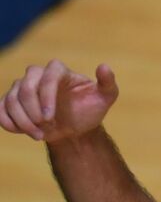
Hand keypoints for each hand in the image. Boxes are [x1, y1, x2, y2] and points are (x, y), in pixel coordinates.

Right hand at [0, 61, 118, 142]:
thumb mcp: (105, 98)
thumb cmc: (90, 110)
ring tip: (39, 135)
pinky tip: (22, 132)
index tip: (50, 117)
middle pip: (24, 86)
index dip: (46, 97)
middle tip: (45, 126)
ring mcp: (21, 88)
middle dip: (32, 110)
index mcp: (59, 71)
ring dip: (22, 121)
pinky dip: (8, 122)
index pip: (48, 76)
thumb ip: (107, 83)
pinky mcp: (10, 102)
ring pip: (10, 100)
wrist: (74, 129)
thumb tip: (104, 66)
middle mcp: (37, 75)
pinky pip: (0, 109)